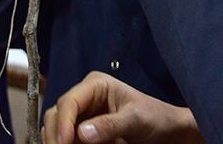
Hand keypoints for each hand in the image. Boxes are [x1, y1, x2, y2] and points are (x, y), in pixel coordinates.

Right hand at [43, 72, 203, 143]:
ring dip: (57, 140)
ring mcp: (83, 114)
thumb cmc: (155, 118)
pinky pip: (66, 138)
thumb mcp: (135, 120)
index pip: (69, 102)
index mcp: (95, 85)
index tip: (64, 143)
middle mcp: (85, 97)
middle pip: (56, 114)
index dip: (62, 123)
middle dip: (56, 135)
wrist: (166, 131)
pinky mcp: (84, 130)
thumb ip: (110, 125)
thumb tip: (82, 133)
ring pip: (56, 127)